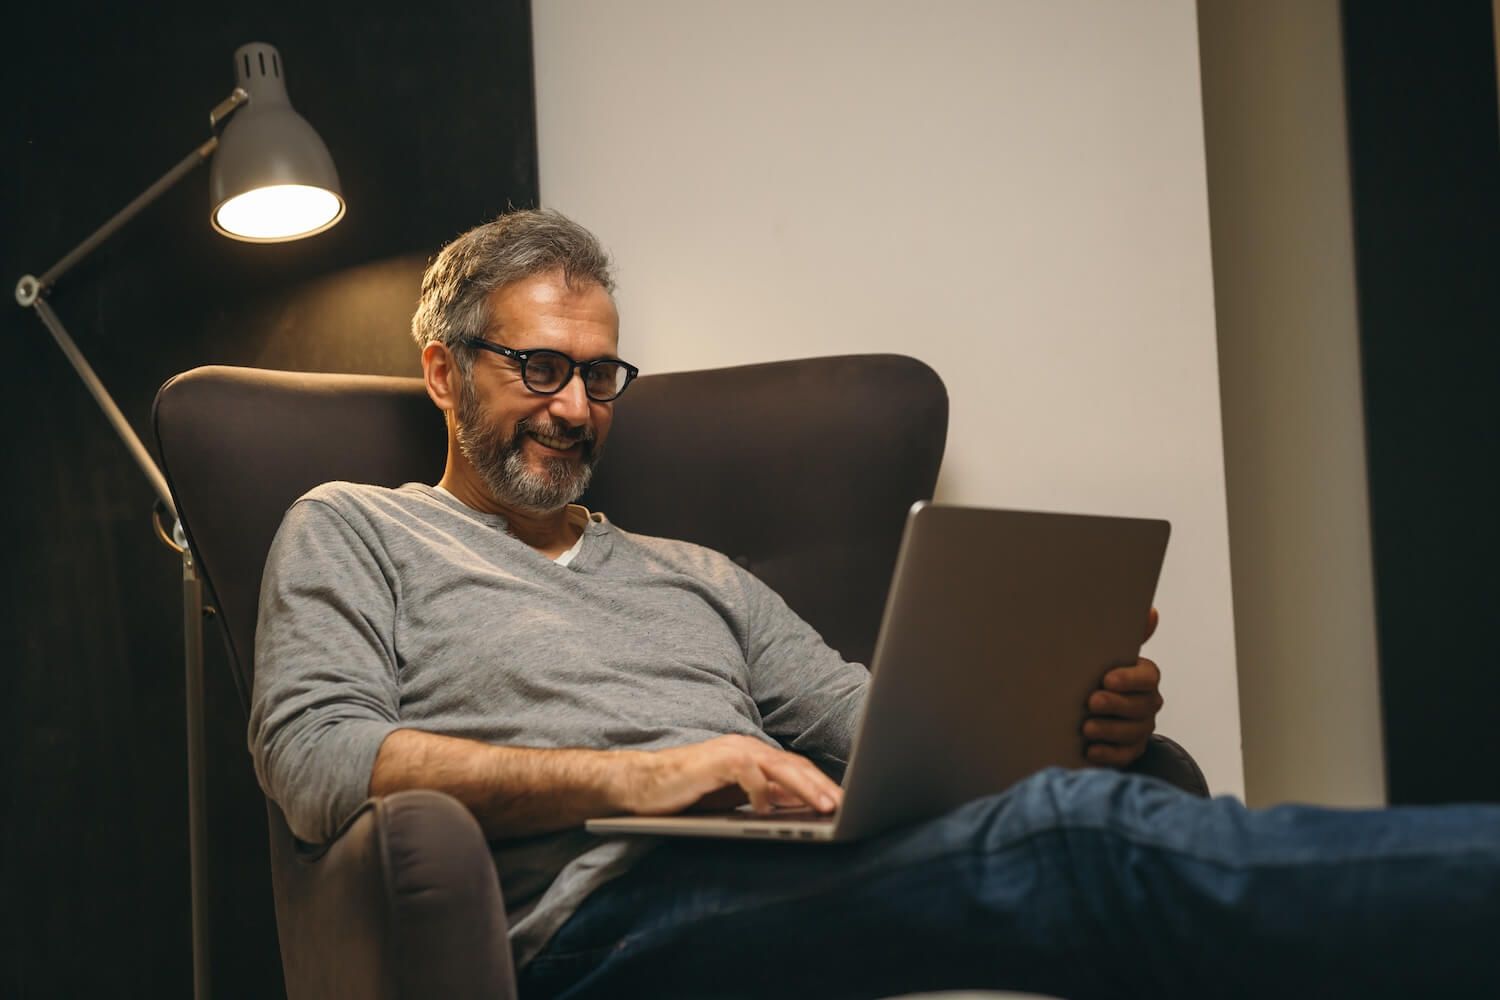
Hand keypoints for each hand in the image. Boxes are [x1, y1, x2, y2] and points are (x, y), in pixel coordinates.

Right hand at [615, 735, 842, 815]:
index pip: (797, 769)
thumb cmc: (689, 792)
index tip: (844, 805)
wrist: (644, 784)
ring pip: (778, 767)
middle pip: (794, 766)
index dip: (821, 785)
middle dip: (822, 786)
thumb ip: (766, 797)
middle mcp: (747, 748)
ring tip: (824, 807)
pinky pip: (746, 773)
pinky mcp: (715, 761)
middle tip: (844, 806)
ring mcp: (732, 752)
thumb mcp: (735, 798)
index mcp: (755, 756)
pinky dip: (760, 791)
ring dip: (804, 788)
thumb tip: (802, 808)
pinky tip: (768, 809)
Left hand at [1082, 607, 1163, 766]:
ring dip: (1109, 729)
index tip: (1106, 679)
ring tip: (1086, 727)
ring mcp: (1140, 729)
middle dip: (1116, 704)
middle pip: (1142, 705)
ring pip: (1134, 732)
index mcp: (1143, 678)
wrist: (1084, 711)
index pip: (1149, 676)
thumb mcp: (1106, 655)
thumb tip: (1151, 612)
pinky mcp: (1130, 750)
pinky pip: (1126, 755)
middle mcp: (1147, 703)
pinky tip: (1090, 750)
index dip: (1129, 679)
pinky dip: (1108, 754)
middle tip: (1091, 702)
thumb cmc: (1097, 678)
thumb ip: (1127, 636)